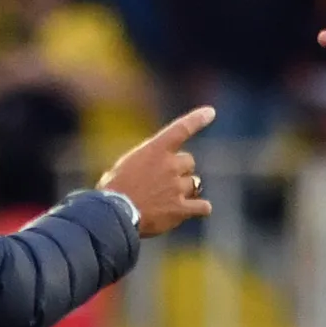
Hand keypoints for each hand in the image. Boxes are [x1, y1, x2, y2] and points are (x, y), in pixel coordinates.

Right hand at [97, 106, 215, 236]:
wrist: (115, 214)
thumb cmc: (115, 189)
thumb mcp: (127, 164)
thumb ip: (148, 162)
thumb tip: (157, 172)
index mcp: (155, 149)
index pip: (181, 129)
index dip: (197, 120)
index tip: (211, 112)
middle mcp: (170, 165)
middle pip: (189, 162)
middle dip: (180, 170)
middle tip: (164, 181)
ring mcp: (177, 187)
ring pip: (194, 183)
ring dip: (186, 189)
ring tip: (168, 198)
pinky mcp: (180, 209)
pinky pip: (202, 206)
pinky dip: (201, 208)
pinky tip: (198, 209)